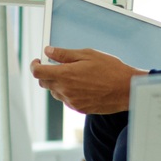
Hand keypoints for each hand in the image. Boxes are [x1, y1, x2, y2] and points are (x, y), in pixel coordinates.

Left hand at [29, 47, 144, 115]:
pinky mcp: (79, 108)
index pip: (38, 73)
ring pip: (55, 92)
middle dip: (47, 73)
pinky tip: (83, 85)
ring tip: (75, 75)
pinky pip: (67, 99)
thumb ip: (64, 54)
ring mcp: (72, 101)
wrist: (126, 89)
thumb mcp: (87, 55)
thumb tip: (48, 51)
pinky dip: (69, 91)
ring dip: (59, 83)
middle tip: (58, 65)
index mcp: (65, 75)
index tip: (38, 61)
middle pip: (44, 83)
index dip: (34, 65)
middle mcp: (65, 90)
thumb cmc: (110, 69)